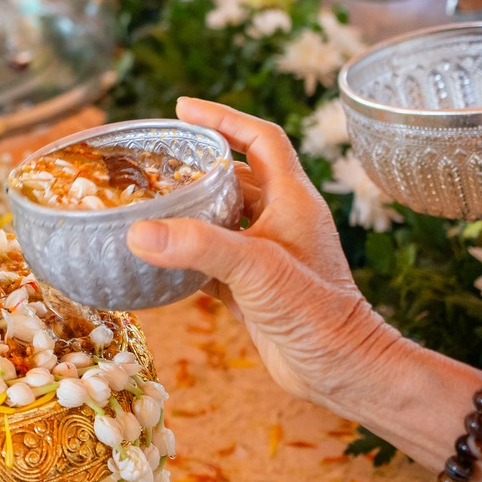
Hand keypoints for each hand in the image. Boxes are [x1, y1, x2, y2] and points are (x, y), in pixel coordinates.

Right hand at [125, 98, 410, 418]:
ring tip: (148, 203)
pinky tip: (158, 259)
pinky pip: (214, 261)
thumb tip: (140, 232)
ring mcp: (268, 256)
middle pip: (236, 176)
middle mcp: (281, 221)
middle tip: (155, 160)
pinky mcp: (254, 290)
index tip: (182, 109)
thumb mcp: (256, 269)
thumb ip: (199, 246)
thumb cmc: (315, 313)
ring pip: (223, 218)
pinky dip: (187, 256)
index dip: (223, 117)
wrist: (342, 372)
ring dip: (190, 210)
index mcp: (292, 200)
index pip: (260, 140)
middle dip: (198, 164)